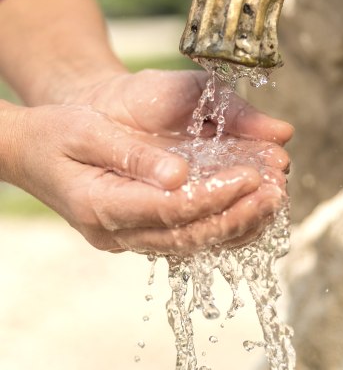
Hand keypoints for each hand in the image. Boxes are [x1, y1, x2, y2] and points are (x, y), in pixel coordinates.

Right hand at [57, 69, 293, 252]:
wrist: (35, 149)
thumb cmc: (59, 133)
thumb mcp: (87, 131)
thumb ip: (131, 154)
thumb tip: (180, 174)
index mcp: (99, 205)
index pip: (169, 210)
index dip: (213, 195)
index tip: (250, 176)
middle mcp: (115, 231)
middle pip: (186, 236)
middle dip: (236, 215)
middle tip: (276, 191)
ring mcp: (127, 235)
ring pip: (190, 243)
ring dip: (235, 224)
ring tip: (273, 199)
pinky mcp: (139, 229)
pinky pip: (185, 235)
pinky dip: (220, 223)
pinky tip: (248, 207)